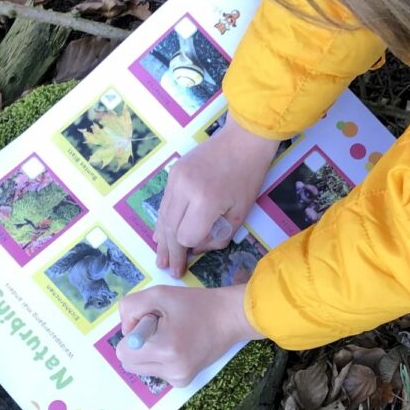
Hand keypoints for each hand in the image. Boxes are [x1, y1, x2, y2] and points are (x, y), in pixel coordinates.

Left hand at [116, 284, 256, 386]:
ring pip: (141, 368)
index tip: (151, 320)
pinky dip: (160, 359)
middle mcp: (171, 370)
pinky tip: (178, 347)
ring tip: (171, 336)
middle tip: (159, 328)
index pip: (123, 352)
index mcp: (164, 348)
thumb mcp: (159, 294)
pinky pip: (156, 371)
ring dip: (147, 352)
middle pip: (128, 363)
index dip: (132, 331)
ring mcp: (178, 379)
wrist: (229, 318)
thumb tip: (126, 330)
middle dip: (136, 345)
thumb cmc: (195, 304)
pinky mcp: (183, 382)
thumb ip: (131, 307)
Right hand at [155, 118, 277, 276]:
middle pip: (171, 229)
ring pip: (163, 217)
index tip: (198, 254)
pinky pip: (165, 203)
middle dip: (172, 252)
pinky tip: (161, 236)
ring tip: (161, 259)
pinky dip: (164, 221)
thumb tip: (197, 248)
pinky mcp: (173, 173)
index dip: (193, 248)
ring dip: (163, 240)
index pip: (188, 236)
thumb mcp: (241, 211)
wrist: (243, 139)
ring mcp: (175, 179)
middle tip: (172, 270)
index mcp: (205, 200)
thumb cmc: (248, 176)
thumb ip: (219, 234)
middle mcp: (184, 189)